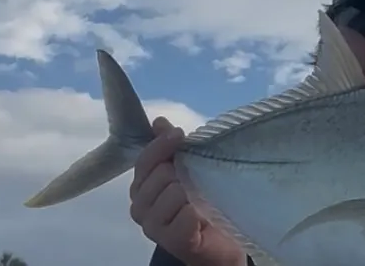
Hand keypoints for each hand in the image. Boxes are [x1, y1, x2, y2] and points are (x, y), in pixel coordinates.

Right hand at [129, 116, 246, 265]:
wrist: (223, 236)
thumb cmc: (202, 197)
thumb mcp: (187, 165)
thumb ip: (170, 145)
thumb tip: (158, 121)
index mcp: (142, 188)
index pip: (144, 161)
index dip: (161, 145)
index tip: (179, 135)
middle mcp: (141, 208)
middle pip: (159, 174)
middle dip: (181, 172)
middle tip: (194, 180)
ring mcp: (154, 228)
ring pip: (172, 193)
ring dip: (191, 192)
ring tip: (199, 199)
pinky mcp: (174, 243)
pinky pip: (184, 216)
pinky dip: (196, 212)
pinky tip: (201, 215)